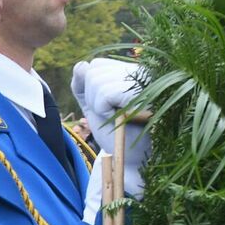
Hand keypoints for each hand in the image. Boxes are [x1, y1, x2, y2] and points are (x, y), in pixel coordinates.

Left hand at [72, 58, 151, 196]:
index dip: (92, 92)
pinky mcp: (143, 90)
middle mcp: (140, 68)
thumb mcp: (94, 108)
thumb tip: (81, 65)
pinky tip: (121, 119)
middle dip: (94, 99)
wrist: (137, 159)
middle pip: (93, 71)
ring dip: (99, 106)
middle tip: (114, 116)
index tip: (109, 109)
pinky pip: (104, 93)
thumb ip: (83, 86)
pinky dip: (104, 110)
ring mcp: (143, 77)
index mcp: (130, 70)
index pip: (95, 65)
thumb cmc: (118, 134)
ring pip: (95, 81)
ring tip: (119, 118)